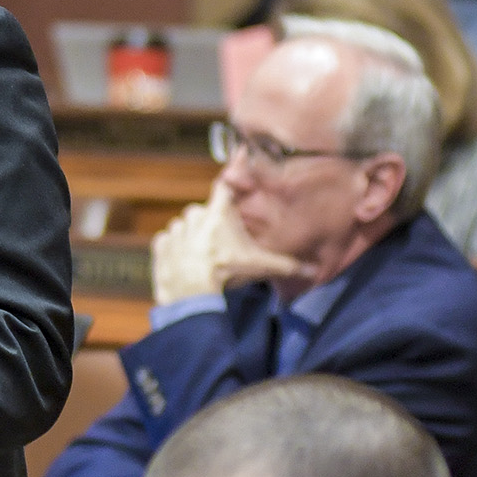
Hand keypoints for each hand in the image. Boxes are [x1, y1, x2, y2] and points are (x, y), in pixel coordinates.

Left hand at [151, 182, 301, 303]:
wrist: (192, 290)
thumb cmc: (228, 271)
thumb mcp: (261, 266)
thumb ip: (288, 265)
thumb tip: (315, 271)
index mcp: (219, 212)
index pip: (224, 186)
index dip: (227, 188)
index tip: (230, 193)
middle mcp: (195, 214)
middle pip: (203, 211)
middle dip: (210, 224)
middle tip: (220, 244)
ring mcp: (176, 228)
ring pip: (184, 226)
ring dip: (191, 237)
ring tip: (202, 257)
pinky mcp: (161, 243)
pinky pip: (168, 241)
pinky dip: (174, 249)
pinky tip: (184, 262)